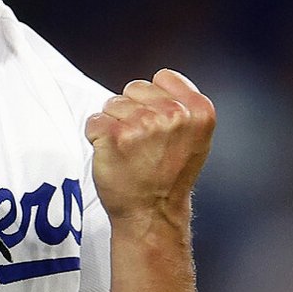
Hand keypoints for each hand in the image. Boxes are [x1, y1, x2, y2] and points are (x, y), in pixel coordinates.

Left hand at [85, 69, 215, 226]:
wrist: (152, 214)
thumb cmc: (169, 176)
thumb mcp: (194, 137)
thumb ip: (183, 105)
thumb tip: (159, 80)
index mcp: (199, 110)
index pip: (162, 77)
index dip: (154, 99)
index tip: (158, 125)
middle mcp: (174, 114)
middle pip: (134, 88)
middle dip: (132, 111)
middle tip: (142, 144)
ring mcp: (143, 124)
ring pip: (112, 104)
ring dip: (114, 125)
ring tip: (129, 152)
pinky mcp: (114, 136)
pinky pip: (93, 121)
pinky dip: (96, 137)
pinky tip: (112, 156)